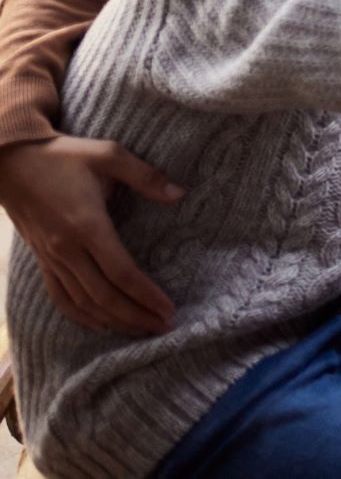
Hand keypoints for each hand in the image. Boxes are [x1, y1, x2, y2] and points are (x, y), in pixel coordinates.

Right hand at [0, 136, 181, 334]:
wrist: (10, 161)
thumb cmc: (63, 156)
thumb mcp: (108, 154)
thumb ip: (145, 176)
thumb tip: (179, 194)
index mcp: (87, 225)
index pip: (122, 272)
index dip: (146, 295)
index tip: (169, 310)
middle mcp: (67, 249)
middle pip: (104, 296)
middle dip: (135, 316)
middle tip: (164, 327)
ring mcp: (51, 258)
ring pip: (83, 302)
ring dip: (113, 320)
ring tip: (141, 330)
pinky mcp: (41, 260)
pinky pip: (60, 297)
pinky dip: (80, 315)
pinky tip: (101, 324)